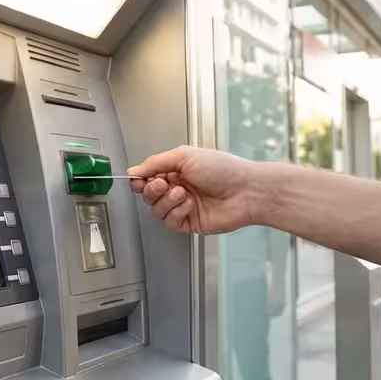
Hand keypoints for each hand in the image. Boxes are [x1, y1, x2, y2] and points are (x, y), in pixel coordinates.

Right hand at [128, 146, 261, 233]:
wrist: (246, 191)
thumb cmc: (224, 169)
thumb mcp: (184, 155)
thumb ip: (155, 163)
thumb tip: (134, 170)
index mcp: (177, 170)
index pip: (147, 177)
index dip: (140, 180)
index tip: (138, 179)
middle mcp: (179, 188)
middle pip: (149, 195)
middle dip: (152, 190)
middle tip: (163, 184)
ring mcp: (184, 206)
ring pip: (157, 210)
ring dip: (166, 201)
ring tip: (183, 193)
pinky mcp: (190, 223)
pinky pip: (170, 222)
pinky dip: (176, 213)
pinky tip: (189, 205)